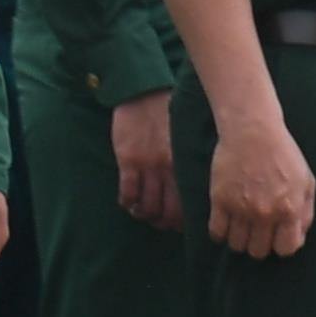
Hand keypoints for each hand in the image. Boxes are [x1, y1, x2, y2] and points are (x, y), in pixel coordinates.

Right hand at [109, 89, 180, 229]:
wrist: (144, 93)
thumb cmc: (166, 113)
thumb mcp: (183, 138)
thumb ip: (184, 161)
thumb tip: (188, 183)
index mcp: (183, 164)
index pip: (186, 202)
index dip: (181, 220)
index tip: (177, 223)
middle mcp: (168, 169)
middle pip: (167, 210)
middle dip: (162, 222)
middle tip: (159, 222)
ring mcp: (147, 166)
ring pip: (147, 205)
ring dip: (144, 214)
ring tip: (141, 213)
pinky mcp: (128, 161)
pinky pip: (128, 191)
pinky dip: (127, 202)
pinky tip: (127, 202)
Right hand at [204, 118, 315, 260]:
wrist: (253, 130)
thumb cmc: (283, 154)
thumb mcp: (306, 181)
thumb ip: (305, 212)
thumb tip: (297, 237)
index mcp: (289, 209)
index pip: (286, 249)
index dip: (282, 246)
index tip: (277, 237)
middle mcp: (265, 213)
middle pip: (259, 251)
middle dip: (260, 245)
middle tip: (258, 232)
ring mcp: (240, 208)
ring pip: (237, 245)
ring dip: (240, 240)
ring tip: (241, 228)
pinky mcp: (219, 200)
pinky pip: (216, 232)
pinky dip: (220, 233)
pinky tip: (225, 223)